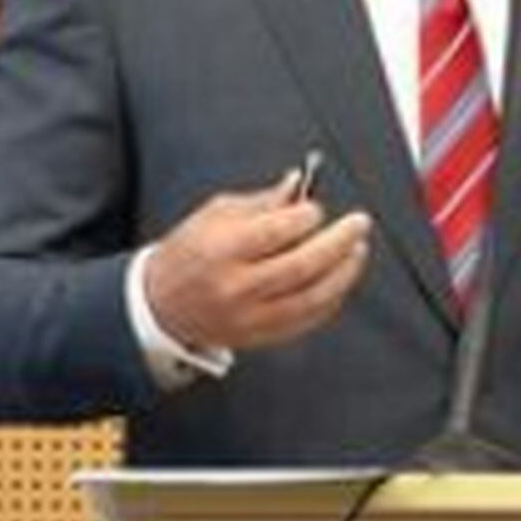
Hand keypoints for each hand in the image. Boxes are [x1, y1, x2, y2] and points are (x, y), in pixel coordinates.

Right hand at [145, 168, 373, 353]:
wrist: (161, 305)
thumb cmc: (189, 252)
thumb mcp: (215, 215)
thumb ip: (262, 202)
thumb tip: (298, 184)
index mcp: (222, 250)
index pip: (276, 231)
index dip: (306, 217)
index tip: (317, 208)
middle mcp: (237, 287)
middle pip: (302, 265)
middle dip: (339, 241)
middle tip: (359, 223)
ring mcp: (250, 317)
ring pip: (312, 297)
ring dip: (344, 272)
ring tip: (357, 251)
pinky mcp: (260, 336)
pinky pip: (307, 320)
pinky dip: (330, 299)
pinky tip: (340, 280)